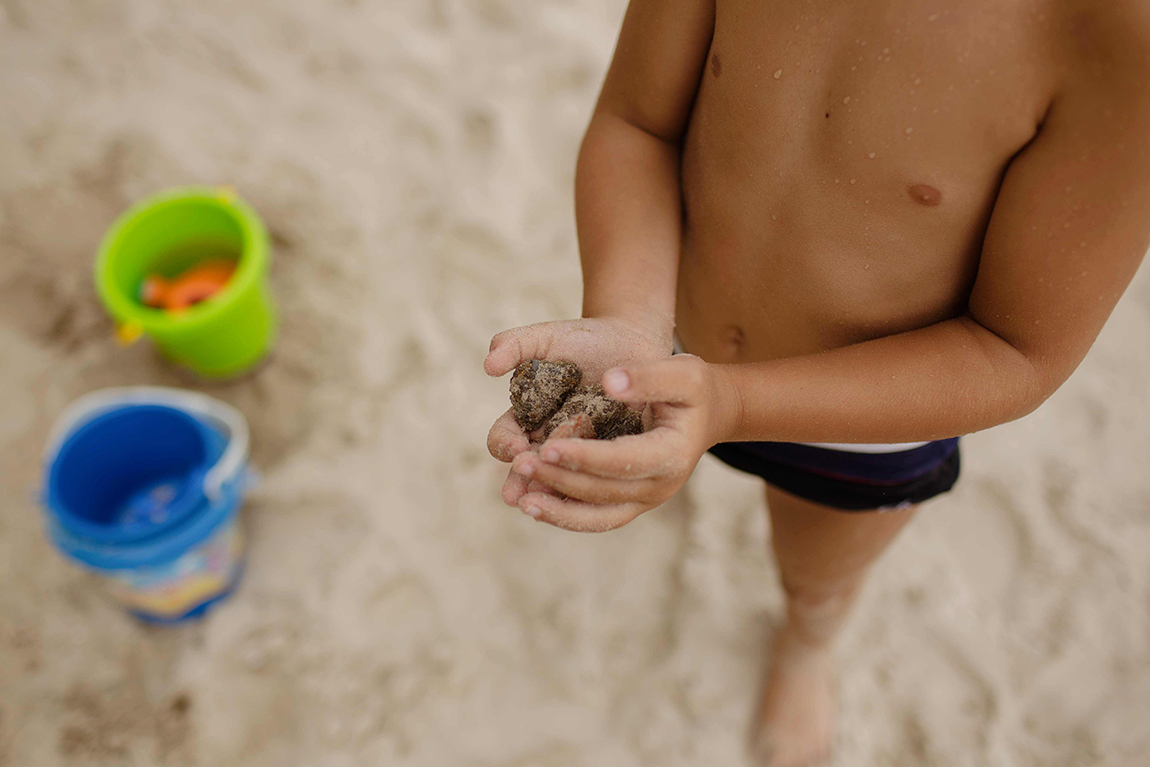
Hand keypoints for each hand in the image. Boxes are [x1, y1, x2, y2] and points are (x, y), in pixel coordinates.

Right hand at [485, 317, 671, 506]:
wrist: (634, 342)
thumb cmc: (585, 341)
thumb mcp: (548, 338)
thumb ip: (516, 344)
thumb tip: (488, 365)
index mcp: (527, 418)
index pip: (505, 438)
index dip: (505, 445)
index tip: (516, 447)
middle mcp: (550, 442)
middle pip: (528, 471)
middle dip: (520, 483)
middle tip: (516, 494)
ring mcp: (582, 454)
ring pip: (561, 482)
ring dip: (550, 493)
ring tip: (546, 502)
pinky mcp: (613, 460)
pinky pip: (599, 482)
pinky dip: (591, 491)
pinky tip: (591, 497)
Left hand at [507, 354, 741, 531]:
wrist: (710, 412)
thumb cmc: (695, 388)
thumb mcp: (682, 372)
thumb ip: (647, 376)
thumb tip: (609, 382)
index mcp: (672, 454)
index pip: (622, 461)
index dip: (585, 458)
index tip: (548, 448)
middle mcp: (660, 486)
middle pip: (603, 491)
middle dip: (560, 479)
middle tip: (520, 465)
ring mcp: (646, 499)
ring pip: (597, 516)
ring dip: (557, 510)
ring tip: (521, 500)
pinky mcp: (631, 503)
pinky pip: (596, 517)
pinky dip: (565, 514)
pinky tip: (535, 505)